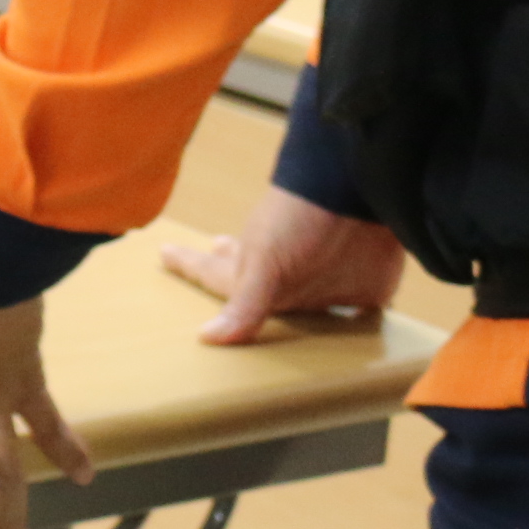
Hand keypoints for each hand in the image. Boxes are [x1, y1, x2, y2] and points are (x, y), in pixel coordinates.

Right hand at [162, 184, 407, 343]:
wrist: (360, 190)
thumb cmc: (300, 217)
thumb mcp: (264, 261)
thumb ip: (243, 305)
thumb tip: (207, 337)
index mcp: (253, 271)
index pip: (213, 273)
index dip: (189, 264)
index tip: (164, 250)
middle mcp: (285, 277)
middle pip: (256, 286)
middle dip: (237, 276)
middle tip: (217, 250)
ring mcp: (324, 282)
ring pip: (304, 304)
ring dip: (300, 311)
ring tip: (289, 312)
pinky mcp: (365, 288)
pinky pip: (359, 314)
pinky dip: (358, 323)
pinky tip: (360, 328)